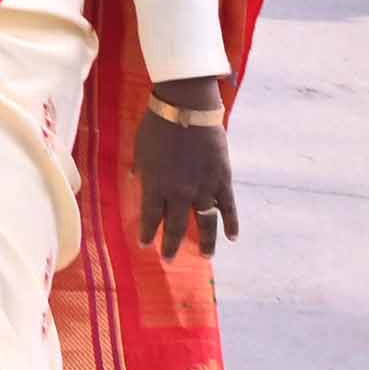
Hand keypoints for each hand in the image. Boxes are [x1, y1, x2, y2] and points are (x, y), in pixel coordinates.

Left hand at [133, 101, 237, 259]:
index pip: (150, 217)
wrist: (186, 110)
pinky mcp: (222, 181)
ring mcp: (203, 188)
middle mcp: (178, 193)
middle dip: (171, 244)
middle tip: (169, 259)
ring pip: (205, 223)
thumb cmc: (157, 126)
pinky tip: (232, 237)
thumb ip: (140, 169)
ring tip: (205, 256)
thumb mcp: (140, 149)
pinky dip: (231, 223)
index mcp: (155, 185)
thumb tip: (137, 180)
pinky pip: (228, 207)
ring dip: (205, 242)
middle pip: (176, 226)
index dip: (147, 232)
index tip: (145, 244)